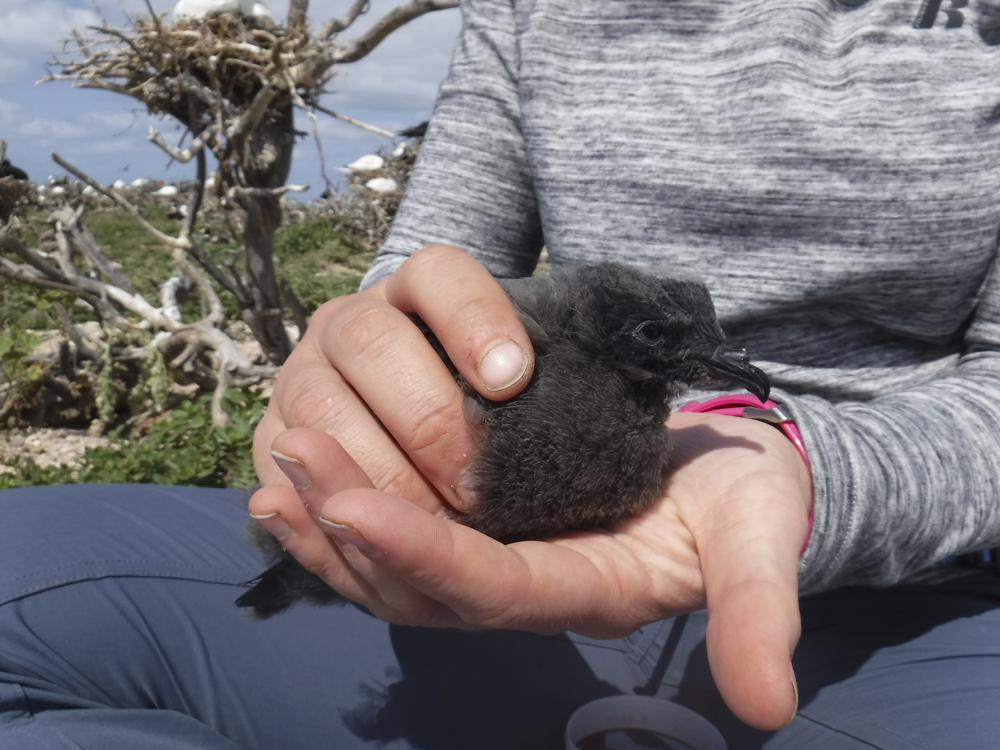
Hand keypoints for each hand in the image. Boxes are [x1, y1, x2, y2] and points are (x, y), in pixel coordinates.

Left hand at [248, 411, 811, 730]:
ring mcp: (500, 566)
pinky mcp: (486, 535)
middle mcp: (528, 590)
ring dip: (330, 521)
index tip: (348, 501)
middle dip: (350, 527)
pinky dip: (344, 513)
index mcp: (585, 591)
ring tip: (277, 465)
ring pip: (395, 569)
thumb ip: (758, 616)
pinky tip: (296, 478)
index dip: (419, 553)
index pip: (488, 588)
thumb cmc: (748, 506)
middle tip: (292, 458)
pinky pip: (399, 539)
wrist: (731, 483)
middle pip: (419, 584)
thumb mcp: (760, 548)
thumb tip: (768, 709)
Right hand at [253, 244, 534, 514]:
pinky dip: (307, 504)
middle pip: (370, 341)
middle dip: (427, 420)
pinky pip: (276, 468)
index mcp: (414, 291)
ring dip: (376, 473)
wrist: (426, 447)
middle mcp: (348, 323)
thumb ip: (524, 373)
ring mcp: (301, 377)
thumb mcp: (518, 384)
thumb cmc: (496, 416)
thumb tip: (523, 381)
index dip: (472, 319)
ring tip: (430, 523)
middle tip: (477, 486)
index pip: (438, 276)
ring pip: (320, 409)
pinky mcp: (272, 440)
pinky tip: (331, 520)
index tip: (513, 379)